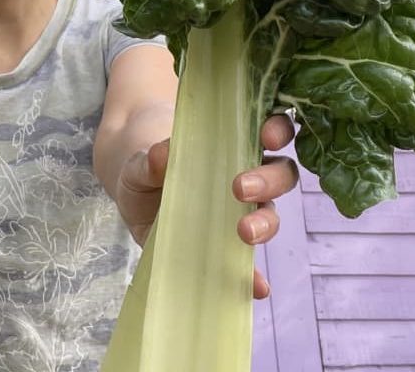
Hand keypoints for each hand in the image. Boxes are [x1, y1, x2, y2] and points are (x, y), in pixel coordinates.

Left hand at [113, 114, 298, 298]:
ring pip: (271, 212)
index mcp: (234, 144)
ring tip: (244, 232)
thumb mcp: (140, 162)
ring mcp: (242, 212)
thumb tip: (162, 154)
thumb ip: (150, 160)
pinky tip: (257, 286)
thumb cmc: (145, 168)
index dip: (278, 129)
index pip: (271, 130)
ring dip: (266, 223)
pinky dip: (256, 274)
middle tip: (240, 188)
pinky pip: (250, 260)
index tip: (268, 136)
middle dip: (268, 179)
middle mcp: (249, 176)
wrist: (133, 198)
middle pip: (280, 173)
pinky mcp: (228, 246)